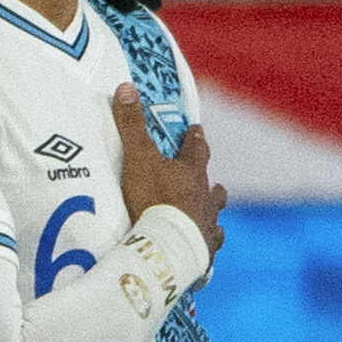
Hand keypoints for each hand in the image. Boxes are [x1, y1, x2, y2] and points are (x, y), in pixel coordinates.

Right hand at [112, 84, 226, 246]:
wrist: (168, 244)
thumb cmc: (154, 198)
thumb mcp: (137, 158)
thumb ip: (131, 125)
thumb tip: (126, 87)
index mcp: (192, 173)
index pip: (197, 149)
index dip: (195, 139)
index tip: (196, 130)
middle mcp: (205, 198)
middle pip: (214, 187)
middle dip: (210, 184)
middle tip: (210, 182)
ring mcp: (207, 225)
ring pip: (214, 216)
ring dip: (210, 214)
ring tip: (205, 217)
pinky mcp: (203, 251)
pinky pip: (209, 247)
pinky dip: (205, 246)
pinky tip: (204, 253)